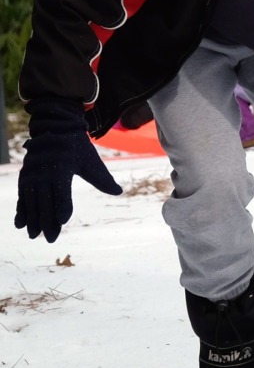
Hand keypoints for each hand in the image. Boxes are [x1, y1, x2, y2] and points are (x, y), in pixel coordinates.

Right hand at [14, 98, 122, 242]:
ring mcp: (32, 174)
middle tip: (50, 239)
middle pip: (45, 201)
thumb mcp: (91, 161)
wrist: (54, 129)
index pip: (62, 191)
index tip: (63, 221)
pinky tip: (20, 225)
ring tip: (35, 236)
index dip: (63, 206)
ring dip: (33, 219)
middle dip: (47, 221)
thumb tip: (118, 192)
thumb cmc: (77, 147)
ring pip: (32, 201)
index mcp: (61, 167)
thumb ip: (102, 179)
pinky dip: (21, 210)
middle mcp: (43, 171)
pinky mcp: (25, 177)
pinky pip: (23, 196)